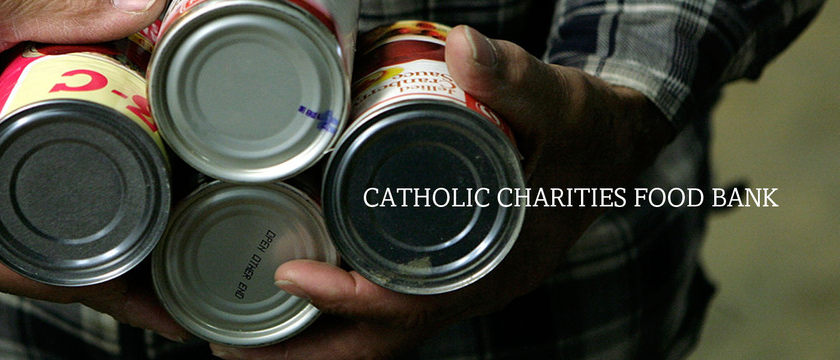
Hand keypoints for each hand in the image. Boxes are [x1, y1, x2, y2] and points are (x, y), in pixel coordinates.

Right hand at [0, 0, 189, 340]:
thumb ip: (64, 7)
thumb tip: (144, 7)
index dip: (54, 281)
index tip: (117, 287)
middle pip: (18, 264)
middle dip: (89, 286)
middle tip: (159, 299)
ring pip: (20, 247)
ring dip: (82, 268)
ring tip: (151, 282)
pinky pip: (19, 216)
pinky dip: (67, 234)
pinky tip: (115, 240)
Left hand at [211, 25, 673, 358]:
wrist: (614, 146)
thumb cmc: (590, 133)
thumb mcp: (564, 104)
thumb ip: (517, 78)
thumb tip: (461, 47)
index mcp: (495, 267)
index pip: (414, 302)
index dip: (350, 297)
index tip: (291, 275)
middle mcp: (467, 285)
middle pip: (377, 342)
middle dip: (303, 355)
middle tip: (225, 345)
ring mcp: (451, 281)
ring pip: (372, 332)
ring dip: (306, 341)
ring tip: (232, 331)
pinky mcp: (439, 264)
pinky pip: (377, 303)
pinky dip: (330, 309)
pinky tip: (283, 283)